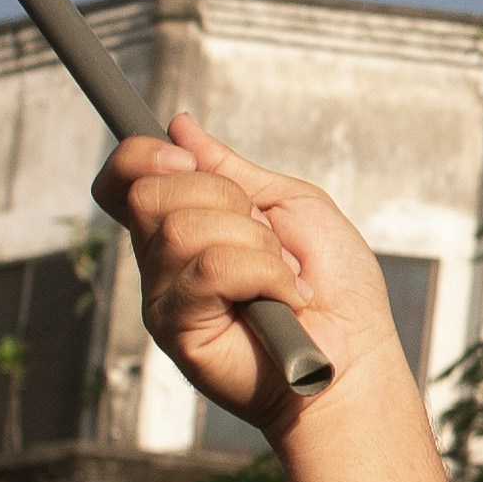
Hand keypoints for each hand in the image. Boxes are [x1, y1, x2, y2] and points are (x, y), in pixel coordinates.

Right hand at [96, 122, 400, 424]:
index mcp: (184, 223)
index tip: (188, 159)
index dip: (141, 157)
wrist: (357, 354)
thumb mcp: (290, 206)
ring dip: (254, 243)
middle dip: (224, 199)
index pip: (125, 178)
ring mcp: (165, 296)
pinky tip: (285, 298)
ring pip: (183, 230)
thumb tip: (180, 128)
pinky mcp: (178, 329)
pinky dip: (263, 274)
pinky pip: (209, 270)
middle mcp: (163, 260)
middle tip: (267, 236)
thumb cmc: (334, 286)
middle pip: (149, 193)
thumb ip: (232, 170)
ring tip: (283, 275)